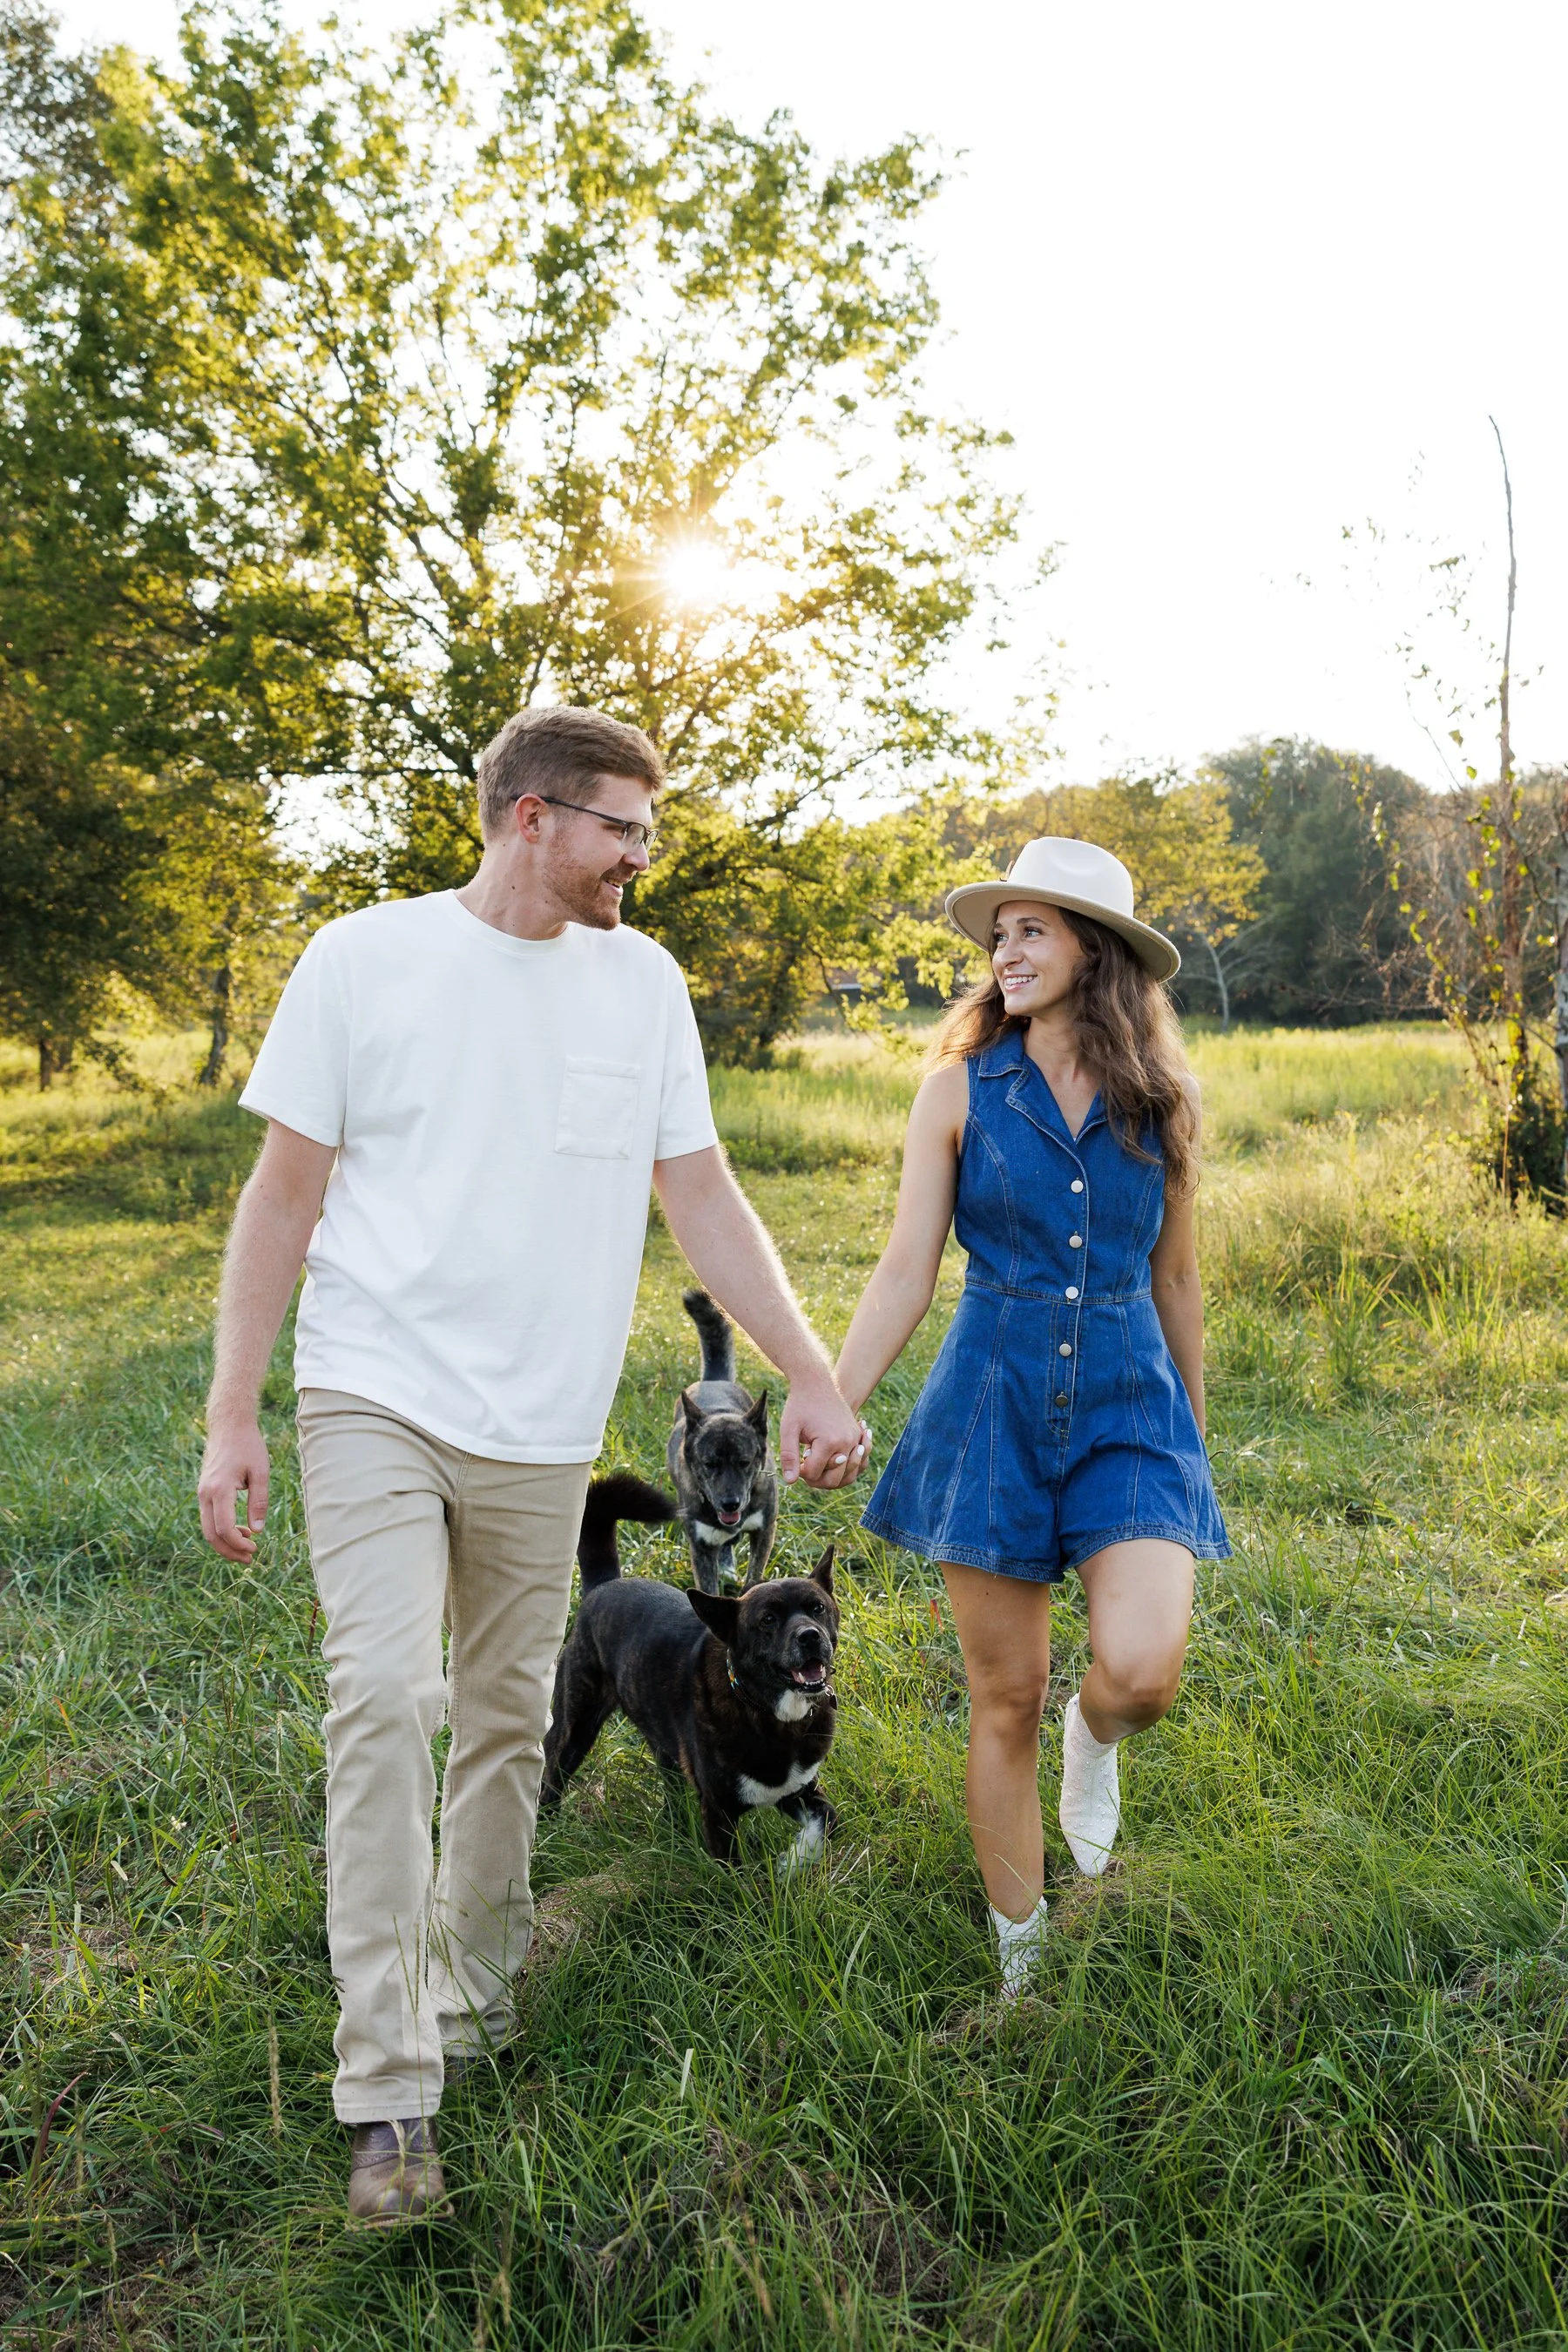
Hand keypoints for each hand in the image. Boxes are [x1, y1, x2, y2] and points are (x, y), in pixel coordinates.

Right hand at [198, 1415, 269, 1561]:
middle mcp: (205, 1493)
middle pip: (211, 1534)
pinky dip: (221, 1529)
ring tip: (248, 1545)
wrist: (229, 1426)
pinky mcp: (204, 1491)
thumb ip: (258, 1502)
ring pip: (207, 1528)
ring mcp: (202, 1492)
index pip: (224, 1528)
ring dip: (225, 1542)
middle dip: (229, 1550)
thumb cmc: (248, 1446)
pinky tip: (240, 1529)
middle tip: (250, 1557)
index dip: (237, 1544)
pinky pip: (208, 1518)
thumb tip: (257, 1531)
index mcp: (219, 1489)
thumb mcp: (261, 1472)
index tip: (254, 1548)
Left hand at [780, 1377, 871, 1490]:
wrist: (816, 1382)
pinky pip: (859, 1462)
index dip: (802, 1472)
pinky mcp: (859, 1436)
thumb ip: (789, 1457)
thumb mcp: (789, 1430)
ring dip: (833, 1475)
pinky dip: (849, 1467)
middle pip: (834, 1480)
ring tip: (819, 1463)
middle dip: (817, 1478)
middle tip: (805, 1465)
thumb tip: (790, 1481)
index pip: (815, 1474)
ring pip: (849, 1475)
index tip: (797, 1459)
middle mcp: (847, 1442)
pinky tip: (836, 1461)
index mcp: (829, 1442)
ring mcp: (856, 1439)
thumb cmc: (800, 1405)